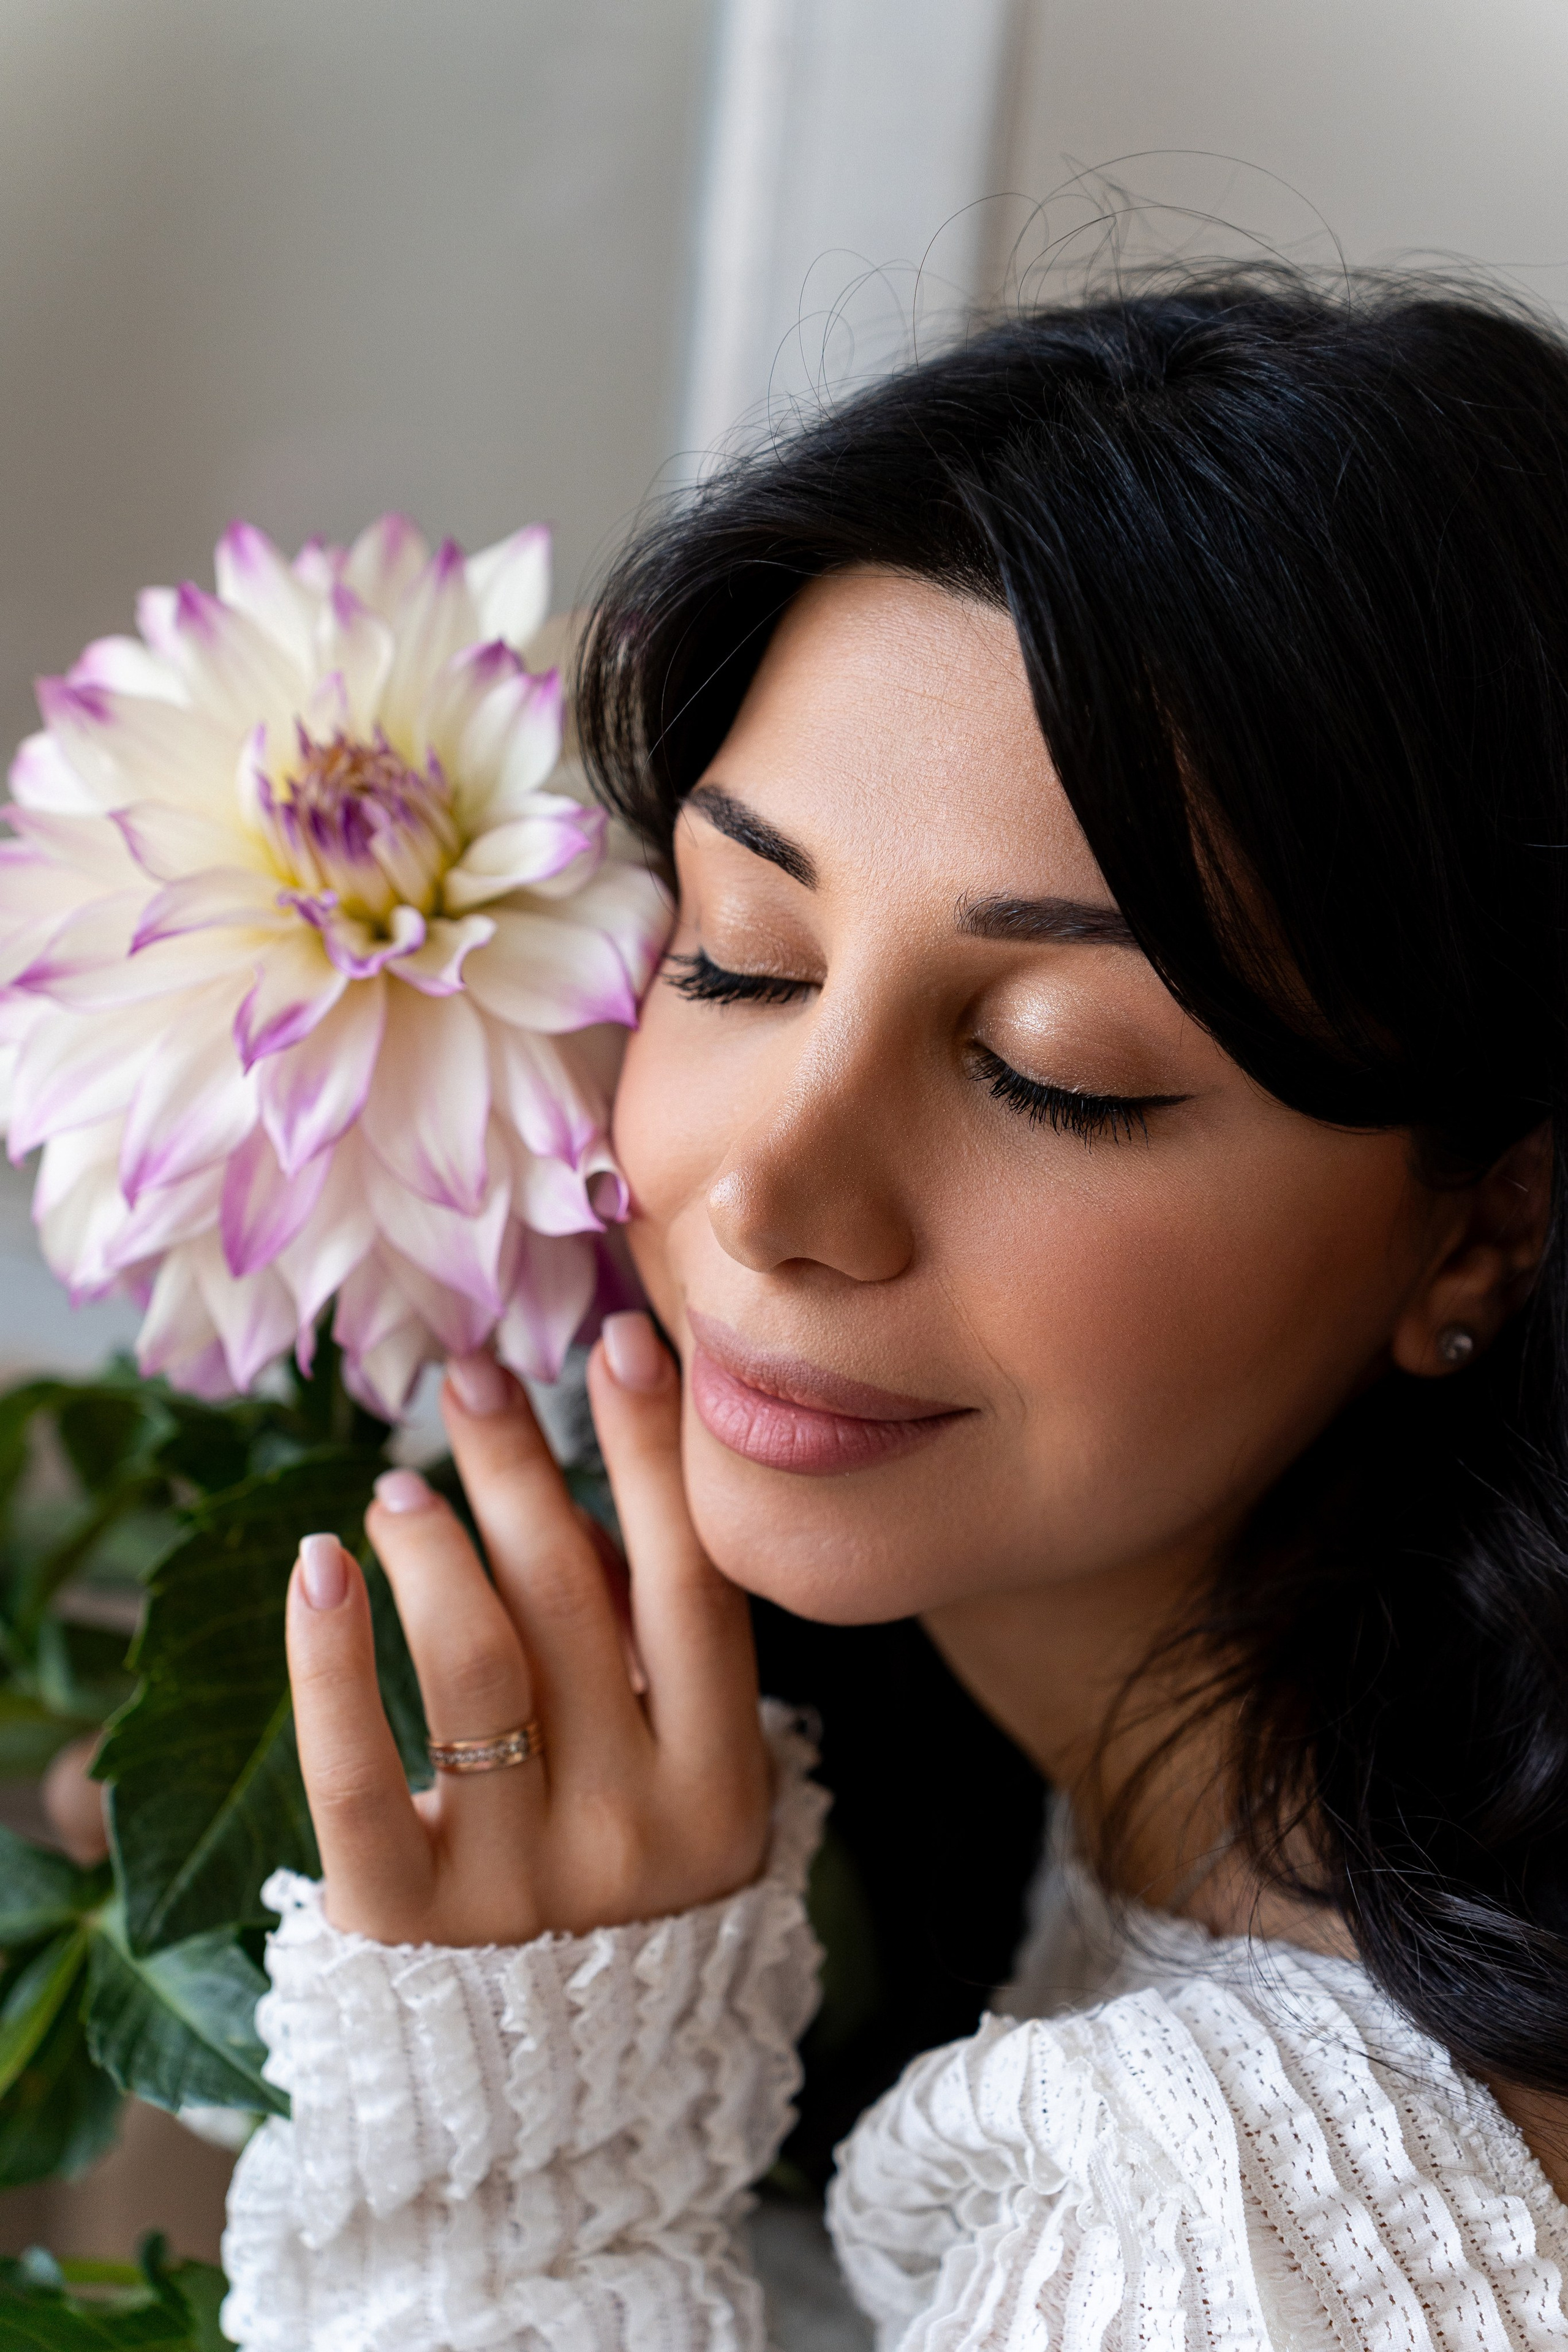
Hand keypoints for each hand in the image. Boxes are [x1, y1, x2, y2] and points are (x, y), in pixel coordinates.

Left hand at [285, 1312, 770, 1945]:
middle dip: (520, 1465)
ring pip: (472, 1663)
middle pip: (571, 1596)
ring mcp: (518, 1884)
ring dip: (433, 1545)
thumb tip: (595, 1501)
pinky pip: (356, 1770)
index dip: (655, 1454)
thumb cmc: (634, 1914)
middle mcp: (633, 1829)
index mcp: (722, 1788)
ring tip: (399, 1488)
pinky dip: (330, 1659)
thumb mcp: (693, 1798)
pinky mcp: (405, 1923)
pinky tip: (318, 1568)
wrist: (567, 2120)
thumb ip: (658, 1666)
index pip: (694, 1583)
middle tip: (472, 1381)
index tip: (617, 1341)